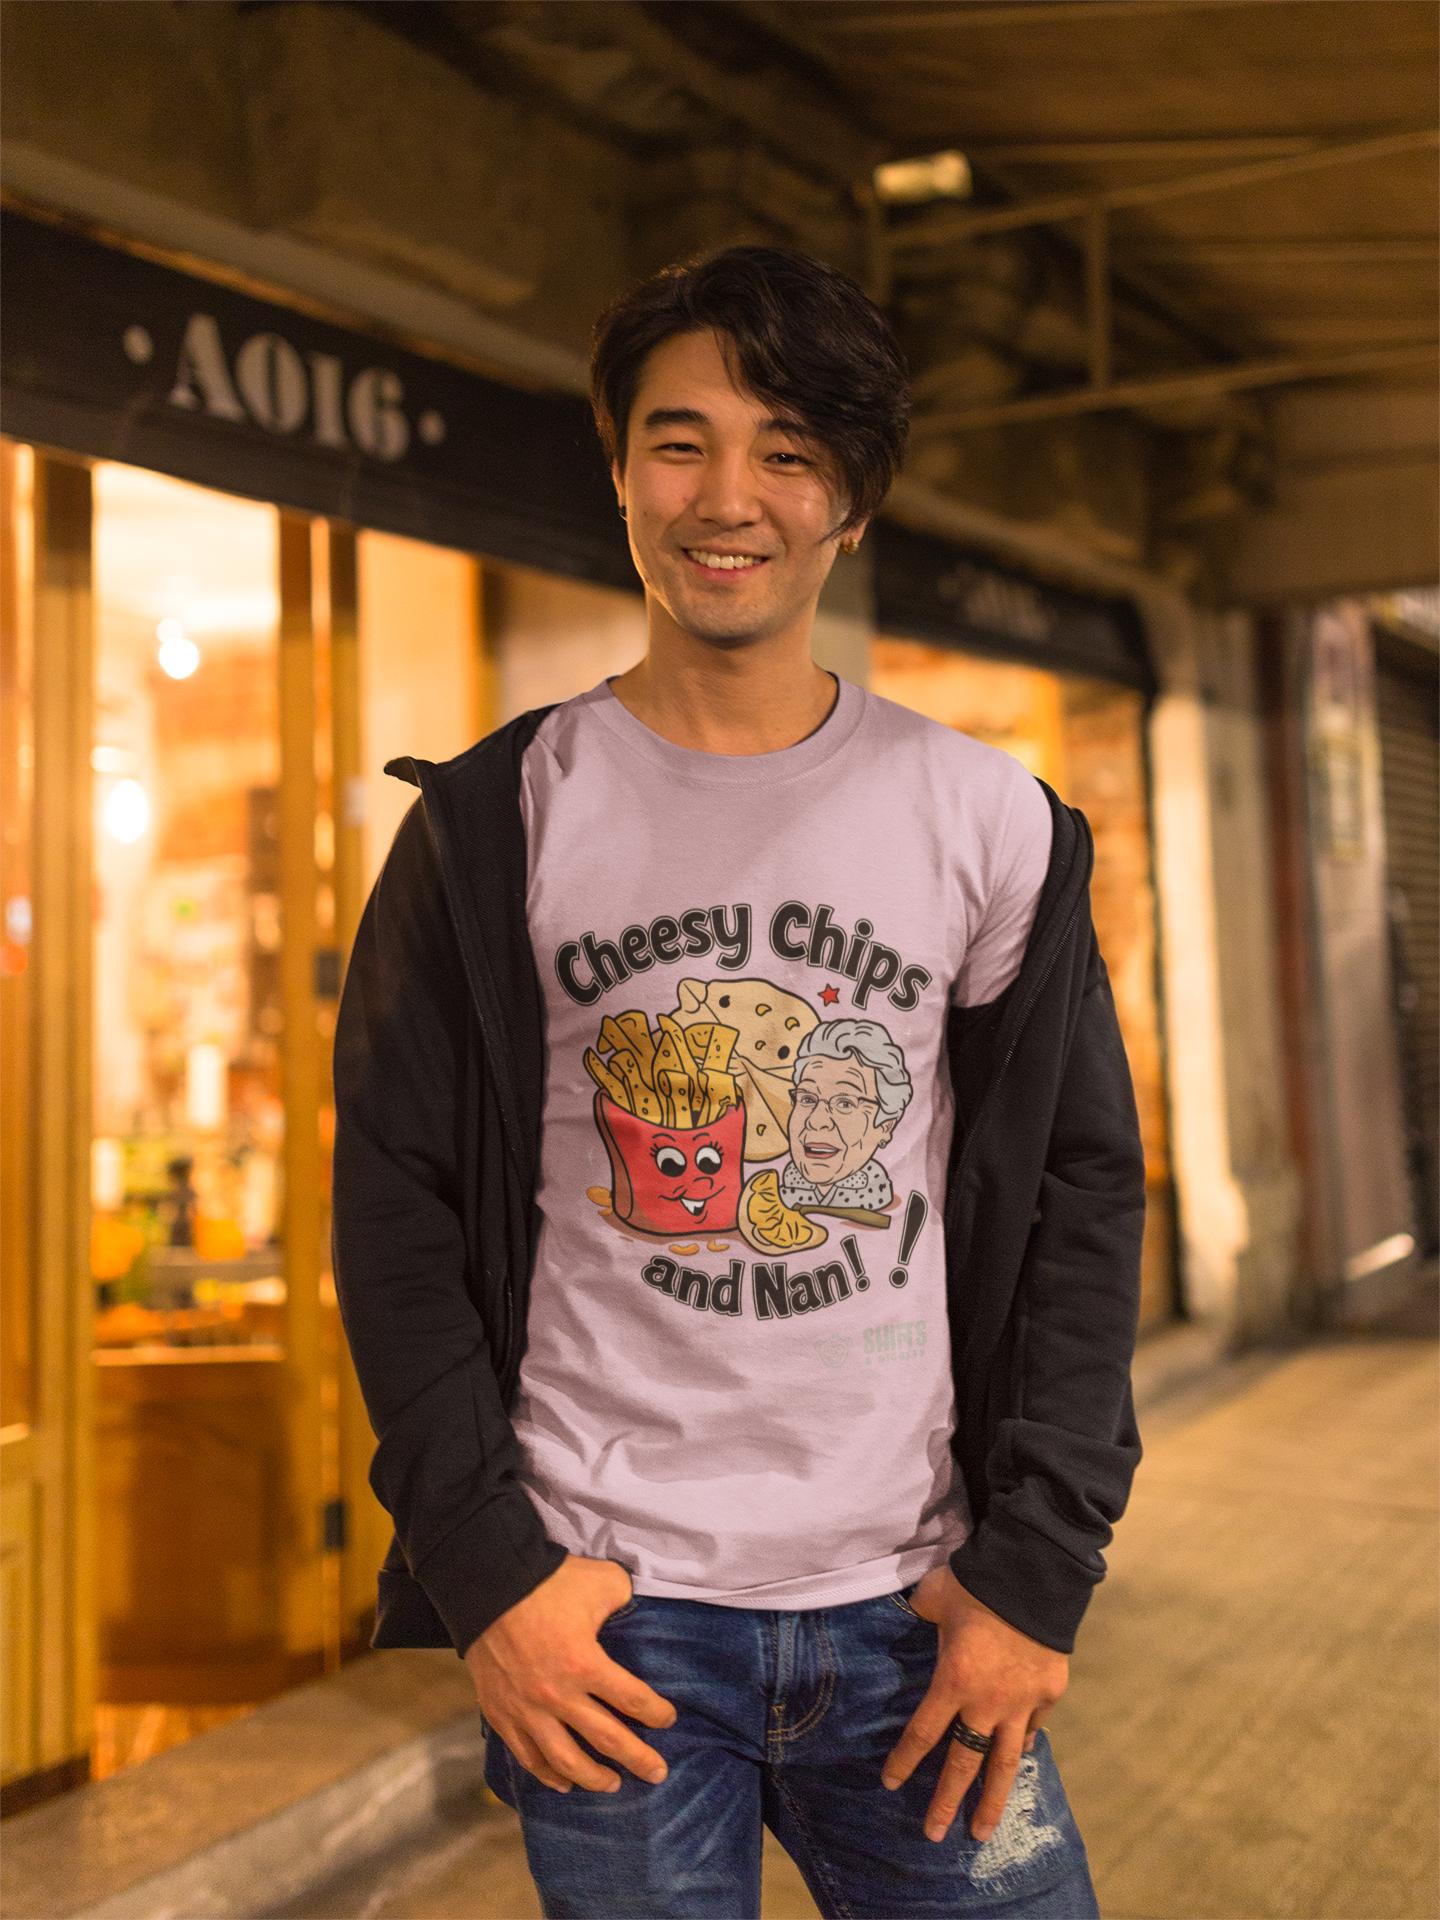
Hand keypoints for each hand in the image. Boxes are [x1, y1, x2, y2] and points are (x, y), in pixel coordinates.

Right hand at [464, 1554, 676, 1793]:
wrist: (486, 1586)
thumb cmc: (548, 1581)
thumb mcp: (601, 1580)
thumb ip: (625, 1600)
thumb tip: (634, 1613)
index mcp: (586, 1663)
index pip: (634, 1700)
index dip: (657, 1714)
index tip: (668, 1720)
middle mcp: (558, 1696)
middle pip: (607, 1739)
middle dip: (638, 1759)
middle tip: (658, 1774)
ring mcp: (527, 1710)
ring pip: (566, 1760)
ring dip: (593, 1778)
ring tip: (613, 1785)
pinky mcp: (502, 1714)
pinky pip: (527, 1756)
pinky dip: (547, 1774)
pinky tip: (563, 1784)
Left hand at [881, 1565, 1067, 1843]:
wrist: (1035, 1573)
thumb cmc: (975, 1581)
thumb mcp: (934, 1597)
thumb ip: (922, 1616)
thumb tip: (912, 1614)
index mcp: (952, 1681)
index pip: (922, 1734)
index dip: (904, 1761)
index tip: (891, 1784)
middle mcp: (986, 1702)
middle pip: (962, 1764)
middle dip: (945, 1802)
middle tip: (933, 1835)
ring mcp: (1022, 1703)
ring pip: (1003, 1764)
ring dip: (992, 1801)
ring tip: (981, 1832)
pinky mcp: (1049, 1693)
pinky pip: (1031, 1729)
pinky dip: (1021, 1745)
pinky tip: (1015, 1758)